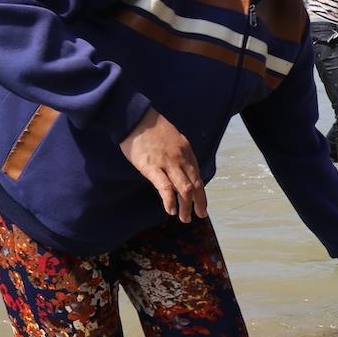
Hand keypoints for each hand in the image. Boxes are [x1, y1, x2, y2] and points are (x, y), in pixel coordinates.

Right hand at [120, 107, 207, 221]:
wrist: (135, 117)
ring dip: (186, 207)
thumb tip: (182, 170)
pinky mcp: (151, 168)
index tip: (202, 205)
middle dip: (199, 203)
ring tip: (185, 218)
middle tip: (199, 215)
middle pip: (195, 185)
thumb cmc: (151, 128)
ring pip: (184, 189)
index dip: (202, 194)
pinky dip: (170, 201)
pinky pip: (164, 187)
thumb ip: (179, 155)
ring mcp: (167, 164)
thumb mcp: (174, 139)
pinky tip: (171, 210)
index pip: (198, 177)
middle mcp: (181, 159)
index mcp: (187, 152)